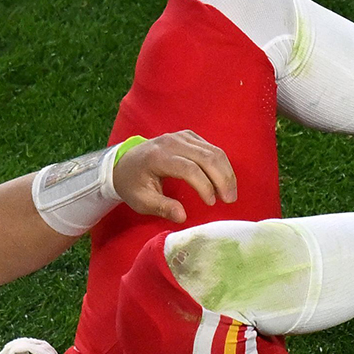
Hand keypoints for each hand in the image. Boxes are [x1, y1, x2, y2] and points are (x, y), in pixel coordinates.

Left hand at [113, 130, 237, 224]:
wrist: (124, 163)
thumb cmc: (133, 184)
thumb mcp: (141, 201)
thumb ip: (162, 208)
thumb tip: (182, 217)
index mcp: (158, 157)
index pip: (189, 168)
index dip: (204, 185)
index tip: (211, 203)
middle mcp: (171, 142)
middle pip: (206, 157)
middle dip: (222, 179)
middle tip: (230, 200)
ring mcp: (181, 136)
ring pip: (213, 151)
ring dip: (226, 172)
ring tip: (230, 193)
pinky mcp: (189, 136)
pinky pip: (211, 148)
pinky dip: (221, 164)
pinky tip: (223, 180)